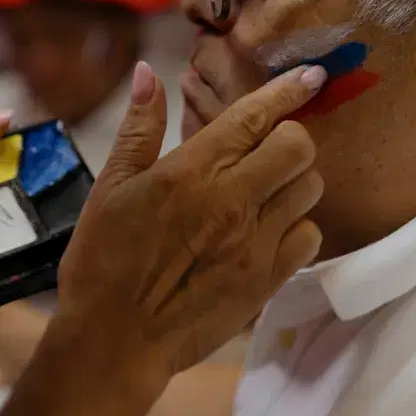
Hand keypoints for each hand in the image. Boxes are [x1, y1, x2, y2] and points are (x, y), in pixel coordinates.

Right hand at [0, 61, 325, 415]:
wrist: (114, 342)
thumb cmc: (104, 261)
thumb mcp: (110, 186)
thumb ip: (139, 127)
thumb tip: (149, 72)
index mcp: (191, 171)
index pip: (256, 116)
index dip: (289, 89)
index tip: (311, 76)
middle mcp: (232, 201)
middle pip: (298, 146)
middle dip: (289, 136)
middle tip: (266, 148)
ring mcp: (255, 243)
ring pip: (310, 187)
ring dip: (294, 180)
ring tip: (265, 189)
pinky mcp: (268, 280)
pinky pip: (310, 236)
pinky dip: (297, 226)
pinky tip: (268, 229)